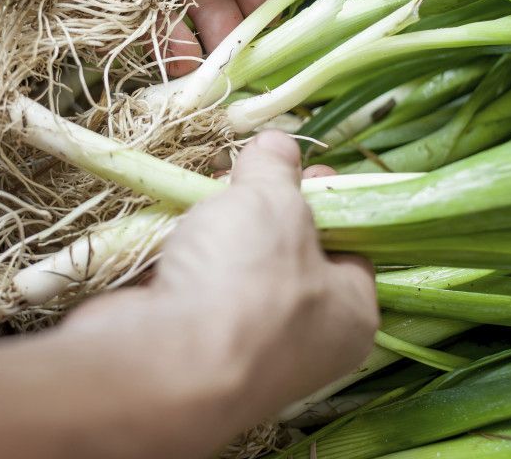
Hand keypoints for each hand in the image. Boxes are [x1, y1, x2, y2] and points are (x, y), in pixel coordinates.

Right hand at [68, 131, 378, 428]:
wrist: (159, 364)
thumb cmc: (245, 282)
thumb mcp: (273, 201)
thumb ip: (275, 169)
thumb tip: (278, 146)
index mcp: (350, 315)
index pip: (351, 246)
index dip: (327, 200)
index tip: (301, 168)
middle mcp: (304, 343)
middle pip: (286, 254)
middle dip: (259, 210)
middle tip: (239, 175)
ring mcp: (241, 351)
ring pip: (233, 270)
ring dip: (213, 231)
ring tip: (198, 197)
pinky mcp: (187, 350)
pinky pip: (190, 289)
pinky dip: (179, 260)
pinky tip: (167, 232)